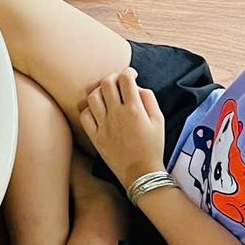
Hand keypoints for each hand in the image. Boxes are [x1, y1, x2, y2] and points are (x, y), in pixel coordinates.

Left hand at [77, 70, 167, 187]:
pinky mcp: (95, 136)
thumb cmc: (153, 147)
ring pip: (93, 97)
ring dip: (99, 91)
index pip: (125, 79)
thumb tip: (137, 87)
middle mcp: (117, 114)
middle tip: (117, 82)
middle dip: (112, 77)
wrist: (141, 172)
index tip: (131, 75)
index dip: (128, 72)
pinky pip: (85, 115)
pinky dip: (89, 109)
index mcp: (134, 109)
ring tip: (106, 95)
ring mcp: (103, 125)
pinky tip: (97, 110)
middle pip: (106, 83)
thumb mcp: (159, 121)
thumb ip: (149, 99)